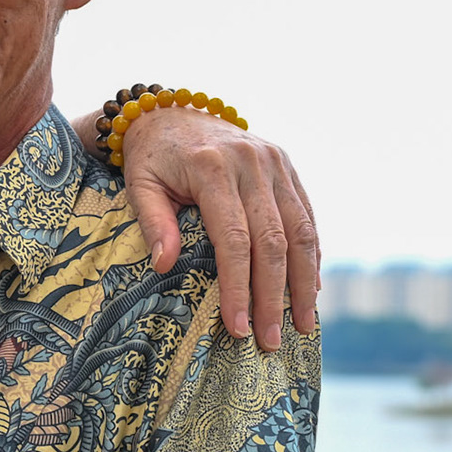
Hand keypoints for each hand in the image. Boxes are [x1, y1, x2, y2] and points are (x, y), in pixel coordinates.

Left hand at [120, 106, 317, 351]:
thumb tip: (164, 265)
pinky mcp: (287, 164)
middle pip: (273, 241)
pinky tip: (311, 286)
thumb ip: (153, 222)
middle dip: (275, 296)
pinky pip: (306, 214)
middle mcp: (252, 163)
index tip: (238, 327)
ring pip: (301, 229)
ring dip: (305, 281)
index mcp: (212, 169)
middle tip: (273, 340)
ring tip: (305, 324)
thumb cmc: (151, 157)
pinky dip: (312, 253)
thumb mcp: (140, 184)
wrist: (171, 111)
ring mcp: (275, 162)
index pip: (233, 240)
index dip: (239, 287)